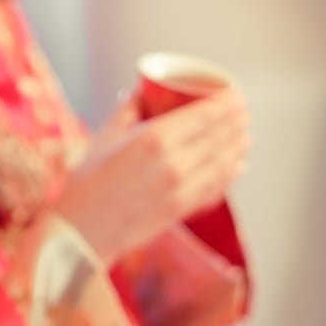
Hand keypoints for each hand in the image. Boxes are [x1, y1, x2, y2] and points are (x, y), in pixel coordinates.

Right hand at [52, 88, 250, 265]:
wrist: (80, 232)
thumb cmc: (85, 184)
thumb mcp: (103, 139)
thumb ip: (127, 112)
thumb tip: (141, 92)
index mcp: (154, 139)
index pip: (205, 115)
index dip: (227, 102)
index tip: (235, 95)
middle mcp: (174, 163)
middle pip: (220, 136)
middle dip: (236, 122)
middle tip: (242, 112)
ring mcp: (181, 189)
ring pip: (224, 163)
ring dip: (239, 146)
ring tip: (245, 136)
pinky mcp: (182, 210)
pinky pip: (215, 188)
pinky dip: (229, 175)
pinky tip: (235, 166)